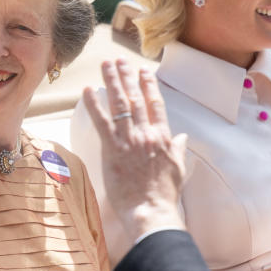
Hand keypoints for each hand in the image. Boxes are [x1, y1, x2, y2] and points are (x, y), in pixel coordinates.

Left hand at [82, 60, 187, 241]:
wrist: (151, 210)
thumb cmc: (165, 194)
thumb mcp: (178, 168)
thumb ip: (179, 149)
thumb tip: (183, 137)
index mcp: (163, 137)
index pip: (155, 104)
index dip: (149, 85)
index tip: (144, 71)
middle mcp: (146, 133)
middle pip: (135, 98)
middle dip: (127, 77)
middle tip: (120, 60)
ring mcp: (129, 139)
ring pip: (119, 104)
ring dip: (111, 82)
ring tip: (105, 66)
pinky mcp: (112, 149)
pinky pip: (101, 121)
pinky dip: (93, 105)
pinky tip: (87, 91)